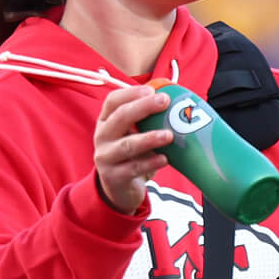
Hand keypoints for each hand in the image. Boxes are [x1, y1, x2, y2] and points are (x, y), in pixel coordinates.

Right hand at [94, 84, 172, 213]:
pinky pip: (134, 168)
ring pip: (127, 145)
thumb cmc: (130, 155)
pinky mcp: (114, 177)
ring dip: (149, 138)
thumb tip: (177, 102)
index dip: (131, 93)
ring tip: (169, 135)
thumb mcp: (132, 134)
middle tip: (165, 102)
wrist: (118, 188)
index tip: (152, 90)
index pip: (113, 101)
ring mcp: (106, 157)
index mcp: (105, 121)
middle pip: (120, 117)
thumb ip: (146, 119)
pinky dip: (150, 163)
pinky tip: (164, 159)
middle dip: (143, 107)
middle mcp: (102, 136)